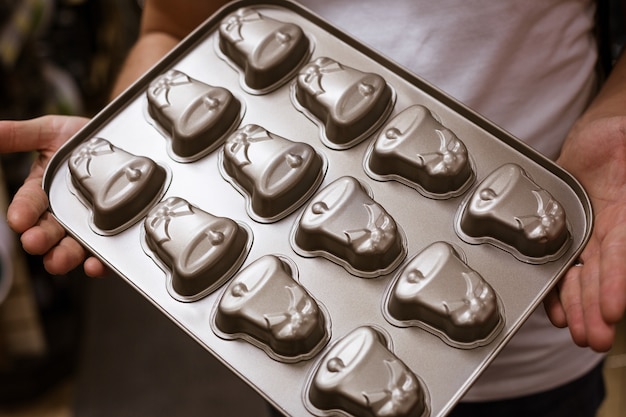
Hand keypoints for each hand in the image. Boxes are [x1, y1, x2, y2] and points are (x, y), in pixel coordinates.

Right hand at [0, 115, 107, 276]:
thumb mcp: (50, 131)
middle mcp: (61, 214)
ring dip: (63, 256)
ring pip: (71, 247)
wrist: (123, 141)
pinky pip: (104, 253)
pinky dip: (98, 263)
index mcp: (42, 192)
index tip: (19, 220)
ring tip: (58, 260)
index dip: (22, 213)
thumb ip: (19, 135)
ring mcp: (86, 226)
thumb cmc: (83, 138)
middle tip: (35, 242)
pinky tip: (95, 265)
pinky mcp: (110, 234)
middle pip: (47, 232)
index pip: (28, 205)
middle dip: (40, 239)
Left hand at [544, 115, 625, 351]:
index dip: (617, 283)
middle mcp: (611, 232)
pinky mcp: (566, 233)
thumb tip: (622, 173)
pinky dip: (559, 289)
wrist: (600, 140)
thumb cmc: (620, 141)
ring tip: (577, 333)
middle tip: (593, 337)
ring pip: (583, 277)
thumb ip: (623, 172)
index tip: (612, 309)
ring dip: (579, 307)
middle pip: (604, 276)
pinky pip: (561, 263)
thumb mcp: (623, 144)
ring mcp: (590, 235)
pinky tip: (557, 313)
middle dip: (597, 308)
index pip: (623, 255)